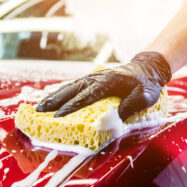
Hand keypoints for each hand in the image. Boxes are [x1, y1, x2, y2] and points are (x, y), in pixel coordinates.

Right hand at [36, 52, 171, 120]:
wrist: (147, 68)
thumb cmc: (146, 85)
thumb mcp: (145, 96)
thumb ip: (131, 105)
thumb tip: (115, 118)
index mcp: (108, 82)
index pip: (86, 96)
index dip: (72, 107)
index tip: (59, 116)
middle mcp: (96, 78)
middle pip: (71, 90)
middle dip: (55, 102)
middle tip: (39, 112)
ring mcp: (93, 78)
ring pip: (69, 88)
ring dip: (54, 98)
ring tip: (39, 109)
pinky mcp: (92, 80)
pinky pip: (73, 87)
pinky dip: (61, 94)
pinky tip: (52, 102)